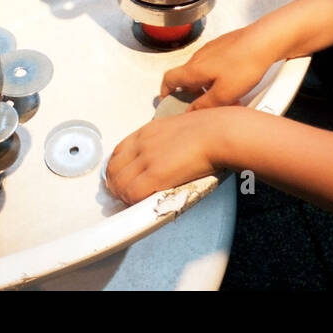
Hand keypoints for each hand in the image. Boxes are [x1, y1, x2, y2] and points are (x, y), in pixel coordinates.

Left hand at [104, 107, 239, 203]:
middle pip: (112, 169)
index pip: (118, 152)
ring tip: (134, 202)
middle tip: (126, 195)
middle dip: (116, 185)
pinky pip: (132, 193)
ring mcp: (147, 158)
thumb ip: (167, 140)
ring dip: (123, 196)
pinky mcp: (155, 174)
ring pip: (118, 183)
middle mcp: (142, 143)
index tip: (123, 178)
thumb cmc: (211, 130)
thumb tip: (170, 153)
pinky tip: (143, 204)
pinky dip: (133, 201)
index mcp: (148, 131)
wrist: (220, 133)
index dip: (118, 169)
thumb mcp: (180, 128)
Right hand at [160, 26, 279, 109]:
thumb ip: (204, 105)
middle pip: (186, 76)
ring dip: (206, 85)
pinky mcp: (225, 46)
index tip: (167, 100)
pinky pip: (215, 63)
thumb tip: (190, 112)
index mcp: (193, 69)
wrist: (265, 40)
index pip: (169, 79)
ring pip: (202, 70)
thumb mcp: (223, 94)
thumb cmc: (245, 64)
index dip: (165, 91)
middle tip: (199, 105)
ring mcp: (212, 49)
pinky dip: (217, 75)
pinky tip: (233, 83)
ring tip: (221, 97)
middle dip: (190, 93)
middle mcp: (199, 57)